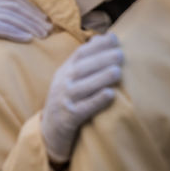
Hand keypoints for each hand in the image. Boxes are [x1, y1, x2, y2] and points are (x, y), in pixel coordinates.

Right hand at [41, 33, 122, 163]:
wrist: (49, 131)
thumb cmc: (67, 101)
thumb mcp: (70, 80)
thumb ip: (84, 62)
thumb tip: (103, 38)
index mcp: (63, 72)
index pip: (79, 54)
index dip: (96, 46)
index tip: (114, 39)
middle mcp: (61, 84)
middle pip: (81, 68)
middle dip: (100, 59)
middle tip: (120, 54)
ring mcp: (63, 100)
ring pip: (82, 87)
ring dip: (100, 78)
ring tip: (118, 71)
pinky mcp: (68, 118)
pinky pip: (83, 109)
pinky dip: (96, 101)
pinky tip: (110, 95)